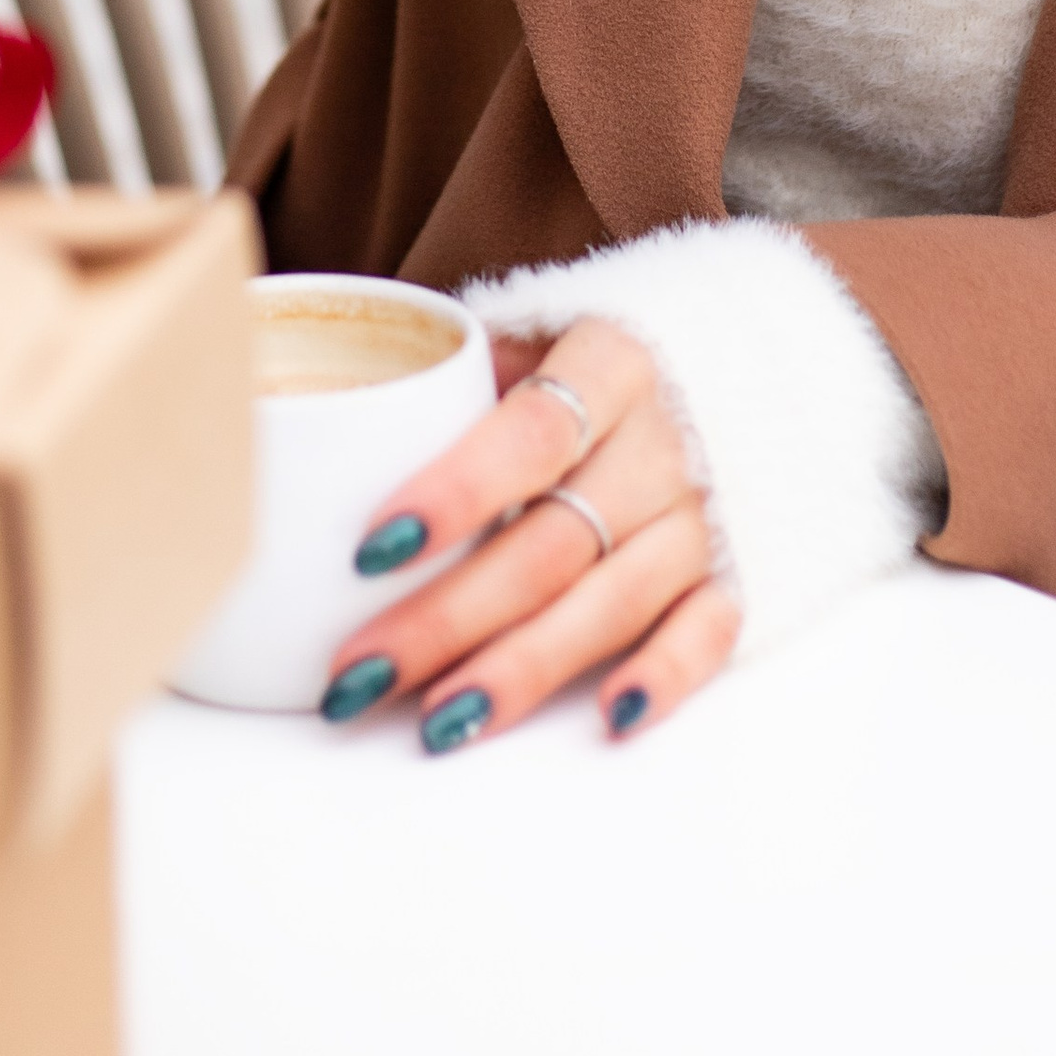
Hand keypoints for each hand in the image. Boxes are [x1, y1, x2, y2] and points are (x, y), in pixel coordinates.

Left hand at [320, 317, 737, 752]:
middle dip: (447, 618)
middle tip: (359, 674)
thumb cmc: (588, 362)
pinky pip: (707, 633)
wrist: (731, 361)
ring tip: (439, 723)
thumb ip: (452, 377)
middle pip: (551, 543)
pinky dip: (664, 677)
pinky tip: (608, 718)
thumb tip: (323, 429)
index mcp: (612, 362)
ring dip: (522, 669)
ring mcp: (702, 514)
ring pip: (613, 603)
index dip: (454, 493)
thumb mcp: (531, 333)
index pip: (531, 434)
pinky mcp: (733, 574)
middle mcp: (663, 442)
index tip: (369, 548)